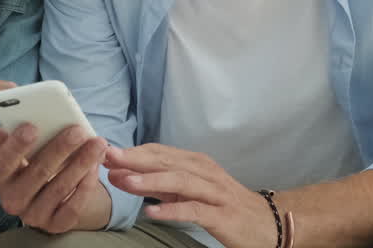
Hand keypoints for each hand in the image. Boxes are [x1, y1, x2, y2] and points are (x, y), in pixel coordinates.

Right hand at [0, 123, 110, 232]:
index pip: (3, 162)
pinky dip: (87, 184)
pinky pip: (73, 206)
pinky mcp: (55, 225)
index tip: (32, 127)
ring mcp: (33, 215)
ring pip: (60, 188)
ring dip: (81, 163)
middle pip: (37, 173)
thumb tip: (3, 130)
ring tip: (97, 144)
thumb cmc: (33, 160)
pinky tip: (95, 166)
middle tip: (78, 131)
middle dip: (60, 149)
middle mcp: (11, 200)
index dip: (16, 145)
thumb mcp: (20, 148)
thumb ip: (12, 137)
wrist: (49, 192)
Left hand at [106, 144, 276, 247]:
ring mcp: (214, 192)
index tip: (104, 150)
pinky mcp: (222, 215)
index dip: (132, 150)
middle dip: (136, 158)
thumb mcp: (188, 190)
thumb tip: (121, 173)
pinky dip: (172, 210)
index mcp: (195, 162)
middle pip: (167, 161)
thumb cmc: (222, 205)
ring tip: (126, 180)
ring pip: (180, 181)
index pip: (159, 151)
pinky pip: (194, 210)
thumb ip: (156, 183)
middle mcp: (204, 172)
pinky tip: (152, 211)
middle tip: (108, 156)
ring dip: (151, 179)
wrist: (268, 223)